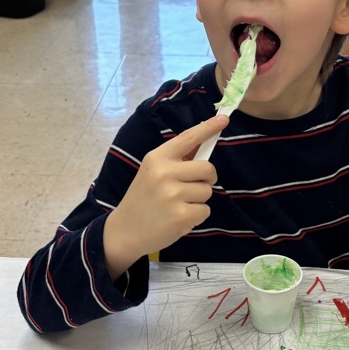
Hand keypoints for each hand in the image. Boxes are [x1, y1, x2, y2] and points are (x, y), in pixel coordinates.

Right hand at [103, 114, 229, 279]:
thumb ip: (176, 160)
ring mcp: (172, 195)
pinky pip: (205, 210)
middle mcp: (164, 173)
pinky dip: (197, 215)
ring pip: (207, 190)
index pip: (188, 138)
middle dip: (207, 178)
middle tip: (194, 186)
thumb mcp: (152, 172)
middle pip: (207, 168)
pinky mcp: (181, 216)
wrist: (124, 231)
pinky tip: (179, 218)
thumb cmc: (143, 199)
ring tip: (178, 205)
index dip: (208, 128)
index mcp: (157, 158)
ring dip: (198, 199)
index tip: (224, 118)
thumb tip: (204, 145)